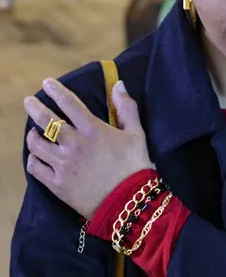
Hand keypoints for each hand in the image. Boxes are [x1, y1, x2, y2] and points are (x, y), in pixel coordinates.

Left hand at [24, 78, 154, 219]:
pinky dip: (33, 160)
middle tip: (28, 101)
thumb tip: (118, 84)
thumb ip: (127, 107)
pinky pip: (36, 168)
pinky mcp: (57, 185)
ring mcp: (63, 165)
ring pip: (37, 145)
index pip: (69, 104)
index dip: (56, 91)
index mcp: (92, 129)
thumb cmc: (134, 165)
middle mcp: (74, 144)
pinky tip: (35, 156)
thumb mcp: (137, 133)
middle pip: (46, 121)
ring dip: (33, 136)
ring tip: (33, 132)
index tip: (46, 83)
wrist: (128, 203)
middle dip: (34, 108)